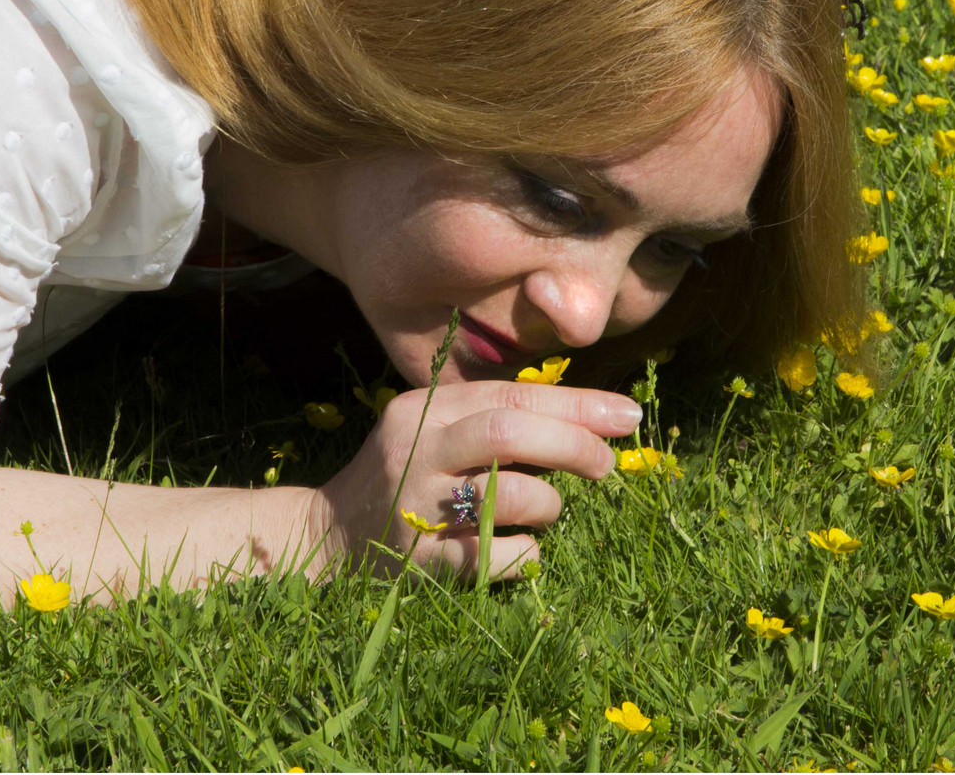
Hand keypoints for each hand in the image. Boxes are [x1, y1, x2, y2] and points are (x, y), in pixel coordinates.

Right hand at [312, 380, 640, 580]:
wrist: (327, 537)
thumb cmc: (407, 479)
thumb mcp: (436, 432)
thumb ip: (494, 418)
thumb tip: (594, 418)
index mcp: (425, 408)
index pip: (512, 393)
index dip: (577, 403)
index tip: (627, 416)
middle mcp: (415, 448)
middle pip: (508, 431)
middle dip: (573, 444)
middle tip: (606, 465)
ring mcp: (413, 506)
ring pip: (508, 494)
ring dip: (550, 504)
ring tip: (550, 510)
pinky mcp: (417, 561)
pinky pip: (495, 557)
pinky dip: (526, 554)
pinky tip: (524, 550)